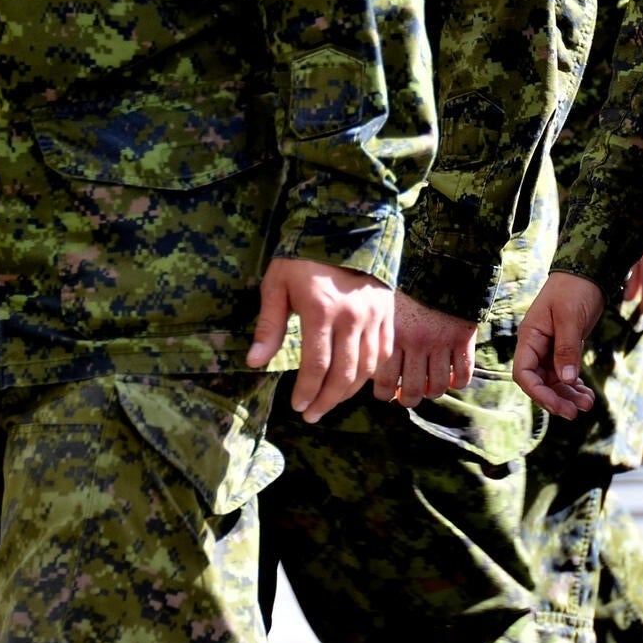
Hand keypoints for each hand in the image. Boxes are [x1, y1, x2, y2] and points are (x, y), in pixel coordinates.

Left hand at [247, 257, 393, 422]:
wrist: (346, 227)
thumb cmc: (303, 257)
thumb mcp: (277, 285)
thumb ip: (269, 326)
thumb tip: (254, 362)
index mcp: (321, 310)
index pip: (316, 366)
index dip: (306, 392)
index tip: (297, 407)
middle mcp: (352, 317)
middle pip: (343, 374)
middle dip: (326, 400)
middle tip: (312, 415)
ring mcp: (374, 316)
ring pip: (366, 368)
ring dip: (348, 392)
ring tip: (330, 403)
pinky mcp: (388, 313)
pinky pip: (382, 354)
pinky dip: (369, 374)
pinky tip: (353, 382)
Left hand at [371, 293, 477, 407]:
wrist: (444, 263)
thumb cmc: (410, 286)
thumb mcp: (389, 307)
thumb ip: (382, 335)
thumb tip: (371, 369)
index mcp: (393, 335)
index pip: (383, 381)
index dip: (383, 394)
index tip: (386, 392)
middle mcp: (416, 342)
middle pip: (411, 391)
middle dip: (407, 399)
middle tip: (405, 396)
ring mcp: (441, 343)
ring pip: (435, 388)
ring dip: (431, 392)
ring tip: (428, 386)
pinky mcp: (463, 340)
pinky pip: (461, 376)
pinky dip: (455, 382)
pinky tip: (449, 376)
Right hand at [515, 272, 605, 419]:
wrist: (587, 271)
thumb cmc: (574, 289)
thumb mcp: (570, 318)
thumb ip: (567, 349)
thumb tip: (565, 380)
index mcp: (529, 337)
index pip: (524, 373)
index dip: (538, 392)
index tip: (558, 405)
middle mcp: (536, 346)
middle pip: (539, 382)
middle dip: (556, 399)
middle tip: (576, 412)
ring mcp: (550, 348)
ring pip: (554, 381)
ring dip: (568, 395)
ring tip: (588, 404)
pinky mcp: (565, 348)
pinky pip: (566, 374)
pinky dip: (575, 386)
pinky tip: (587, 395)